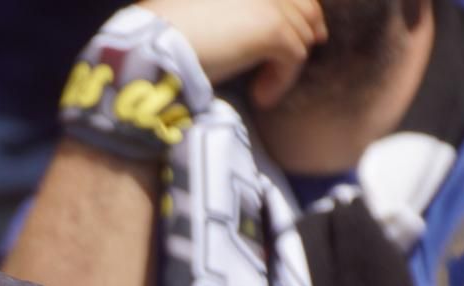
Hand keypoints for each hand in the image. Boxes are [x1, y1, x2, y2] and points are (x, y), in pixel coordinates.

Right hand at [137, 0, 326, 107]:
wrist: (156, 44)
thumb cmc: (160, 34)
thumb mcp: (194, 12)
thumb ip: (223, 13)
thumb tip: (241, 32)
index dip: (298, 10)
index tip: (300, 32)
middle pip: (304, 5)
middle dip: (307, 32)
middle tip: (293, 61)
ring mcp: (268, 1)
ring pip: (301, 33)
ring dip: (285, 64)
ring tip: (262, 89)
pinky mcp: (271, 28)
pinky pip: (295, 57)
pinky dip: (281, 81)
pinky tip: (261, 97)